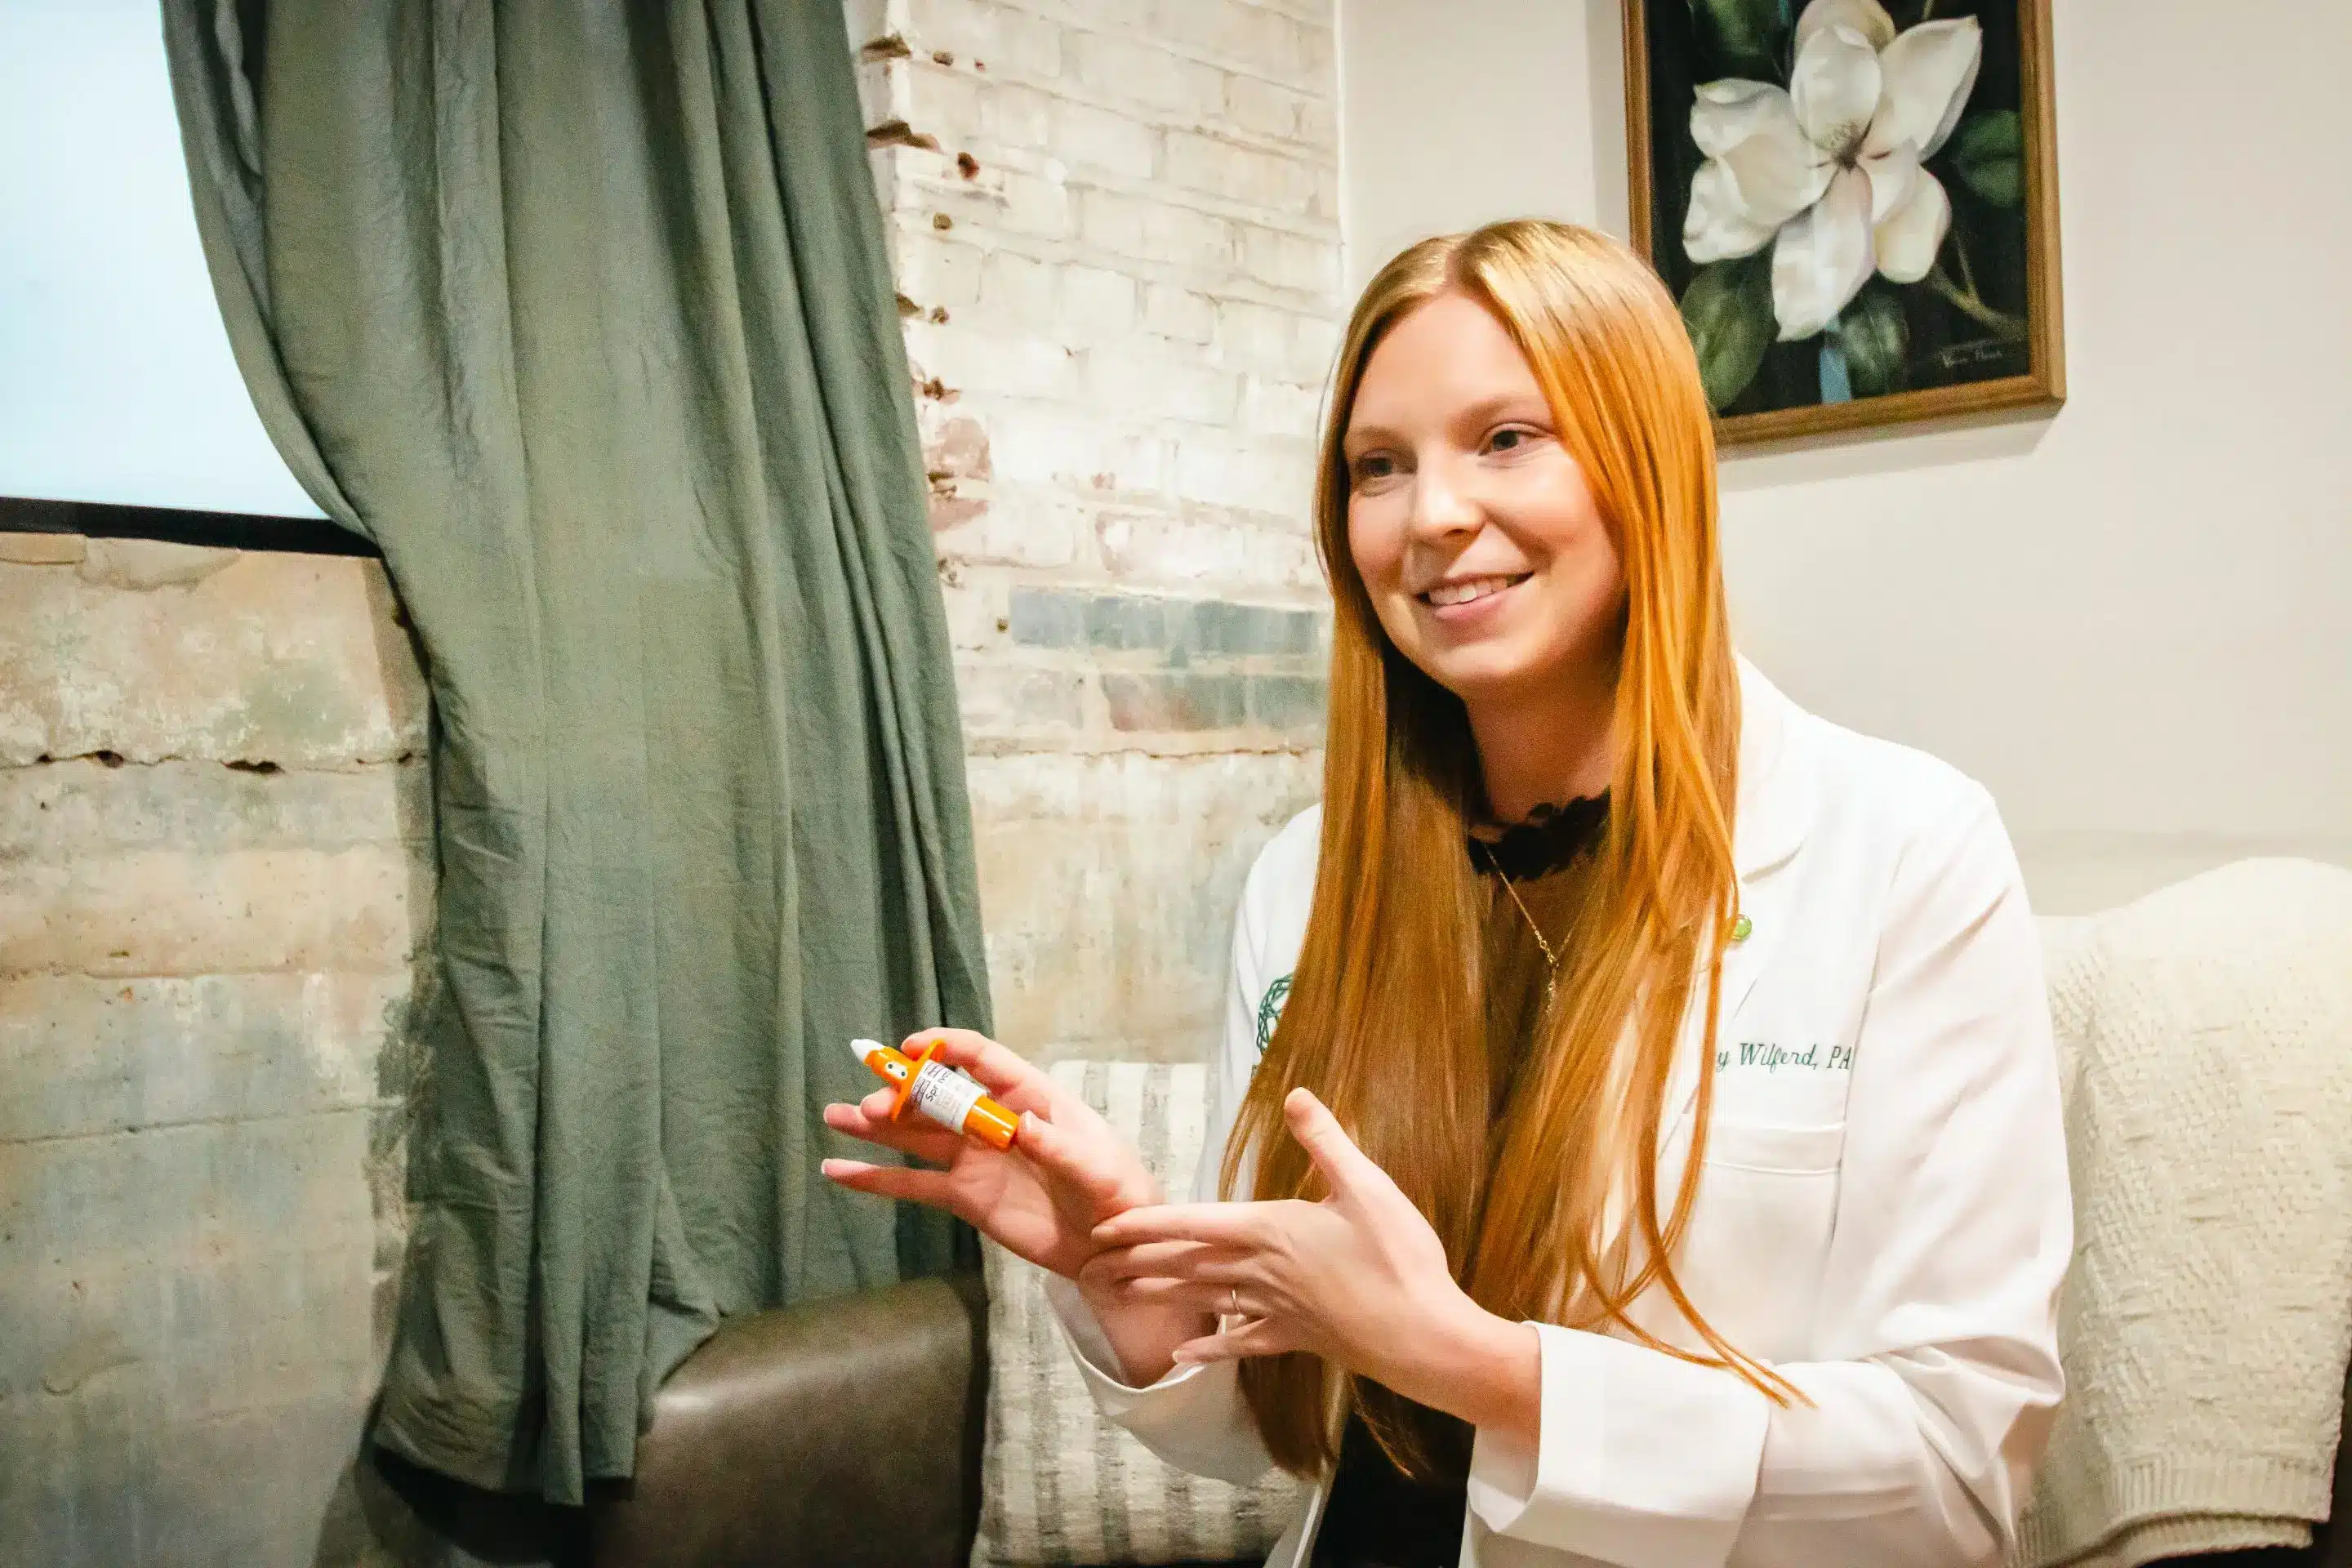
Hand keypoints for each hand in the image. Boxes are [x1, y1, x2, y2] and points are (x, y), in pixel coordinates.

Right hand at [820, 1029, 1160, 1281]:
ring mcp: (974, 1160)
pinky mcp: (964, 1198)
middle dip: (902, 1095)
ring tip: (833, 1114)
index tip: (910, 1049)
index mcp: (1030, 1097)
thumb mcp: (1094, 1166)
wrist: (1113, 1246)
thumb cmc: (1116, 1192)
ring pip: (916, 1135)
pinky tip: (838, 1171)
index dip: (946, 1049)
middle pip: (939, 1097)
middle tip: (870, 1105)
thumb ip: (1057, 1147)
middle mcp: (994, 1121)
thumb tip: (1021, 1127)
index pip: (982, 1060)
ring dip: (876, 1125)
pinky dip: (875, 1179)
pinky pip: (913, 1185)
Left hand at [1082, 1087, 1538, 1436]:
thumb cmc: (1398, 1258)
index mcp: (1270, 1229)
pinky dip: (1212, 1348)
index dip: (1145, 1224)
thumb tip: (1295, 1093)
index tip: (1103, 1228)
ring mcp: (1276, 1309)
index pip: (1192, 1223)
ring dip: (1162, 1294)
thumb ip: (1326, 1140)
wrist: (1423, 1337)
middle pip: (1187, 1262)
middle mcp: (1261, 1270)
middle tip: (1092, 1263)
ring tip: (1122, 1291)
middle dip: (1138, 1258)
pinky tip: (1184, 1358)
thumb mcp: (1367, 1186)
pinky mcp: (1296, 1338)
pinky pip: (1243, 1342)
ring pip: (1205, 1299)